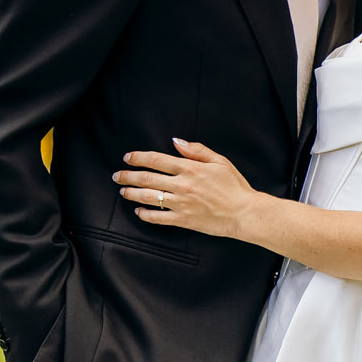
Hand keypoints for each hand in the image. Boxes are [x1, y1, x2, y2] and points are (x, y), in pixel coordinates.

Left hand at [114, 139, 261, 238]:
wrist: (244, 212)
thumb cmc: (234, 186)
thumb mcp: (219, 161)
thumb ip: (196, 150)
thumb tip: (176, 141)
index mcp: (190, 168)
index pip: (156, 160)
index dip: (138, 158)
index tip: (127, 158)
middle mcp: (182, 185)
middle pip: (147, 178)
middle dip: (128, 176)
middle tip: (117, 176)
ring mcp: (181, 203)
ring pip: (149, 197)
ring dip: (132, 194)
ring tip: (123, 192)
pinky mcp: (183, 220)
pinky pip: (159, 218)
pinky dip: (146, 215)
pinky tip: (139, 212)